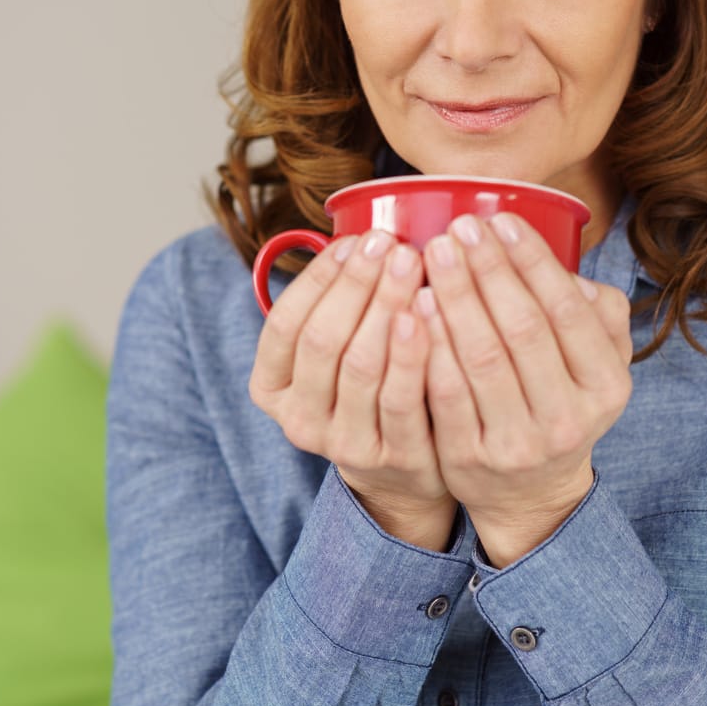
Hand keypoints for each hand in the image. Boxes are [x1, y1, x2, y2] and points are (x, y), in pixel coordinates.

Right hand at [249, 229, 455, 549]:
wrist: (405, 472)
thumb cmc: (370, 388)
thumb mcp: (334, 355)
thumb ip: (336, 306)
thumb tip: (361, 234)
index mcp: (271, 388)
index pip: (285, 324)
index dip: (318, 279)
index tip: (354, 240)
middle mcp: (299, 421)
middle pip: (323, 341)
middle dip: (357, 284)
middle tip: (390, 243)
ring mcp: (345, 446)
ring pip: (362, 366)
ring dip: (388, 305)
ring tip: (414, 262)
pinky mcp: (395, 459)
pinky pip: (406, 396)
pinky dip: (419, 348)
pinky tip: (435, 310)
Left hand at [419, 212, 634, 565]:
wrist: (529, 491)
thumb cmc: (557, 402)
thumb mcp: (596, 365)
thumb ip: (598, 315)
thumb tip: (569, 271)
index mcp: (606, 386)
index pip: (568, 310)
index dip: (532, 260)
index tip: (501, 219)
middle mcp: (568, 418)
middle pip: (522, 329)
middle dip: (487, 270)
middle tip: (458, 228)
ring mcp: (518, 444)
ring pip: (481, 358)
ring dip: (455, 298)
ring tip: (434, 254)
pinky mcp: (470, 459)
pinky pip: (445, 393)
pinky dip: (430, 345)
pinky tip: (414, 306)